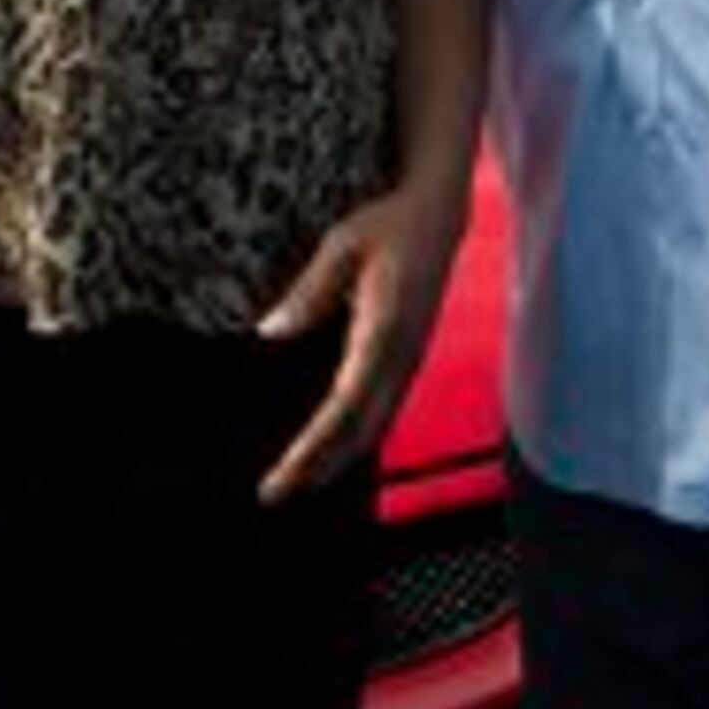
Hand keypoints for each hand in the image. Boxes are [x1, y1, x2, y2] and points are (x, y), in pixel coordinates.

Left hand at [254, 176, 469, 502]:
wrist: (440, 215)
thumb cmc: (388, 224)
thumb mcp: (342, 244)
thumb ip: (309, 292)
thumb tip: (269, 332)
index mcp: (384, 332)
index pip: (344, 406)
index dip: (313, 446)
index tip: (283, 474)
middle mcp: (402, 356)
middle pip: (361, 430)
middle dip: (320, 466)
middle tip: (276, 493)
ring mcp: (411, 360)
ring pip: (376, 426)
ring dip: (338, 458)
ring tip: (298, 482)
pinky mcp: (411, 358)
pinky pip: (385, 411)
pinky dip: (357, 439)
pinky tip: (335, 449)